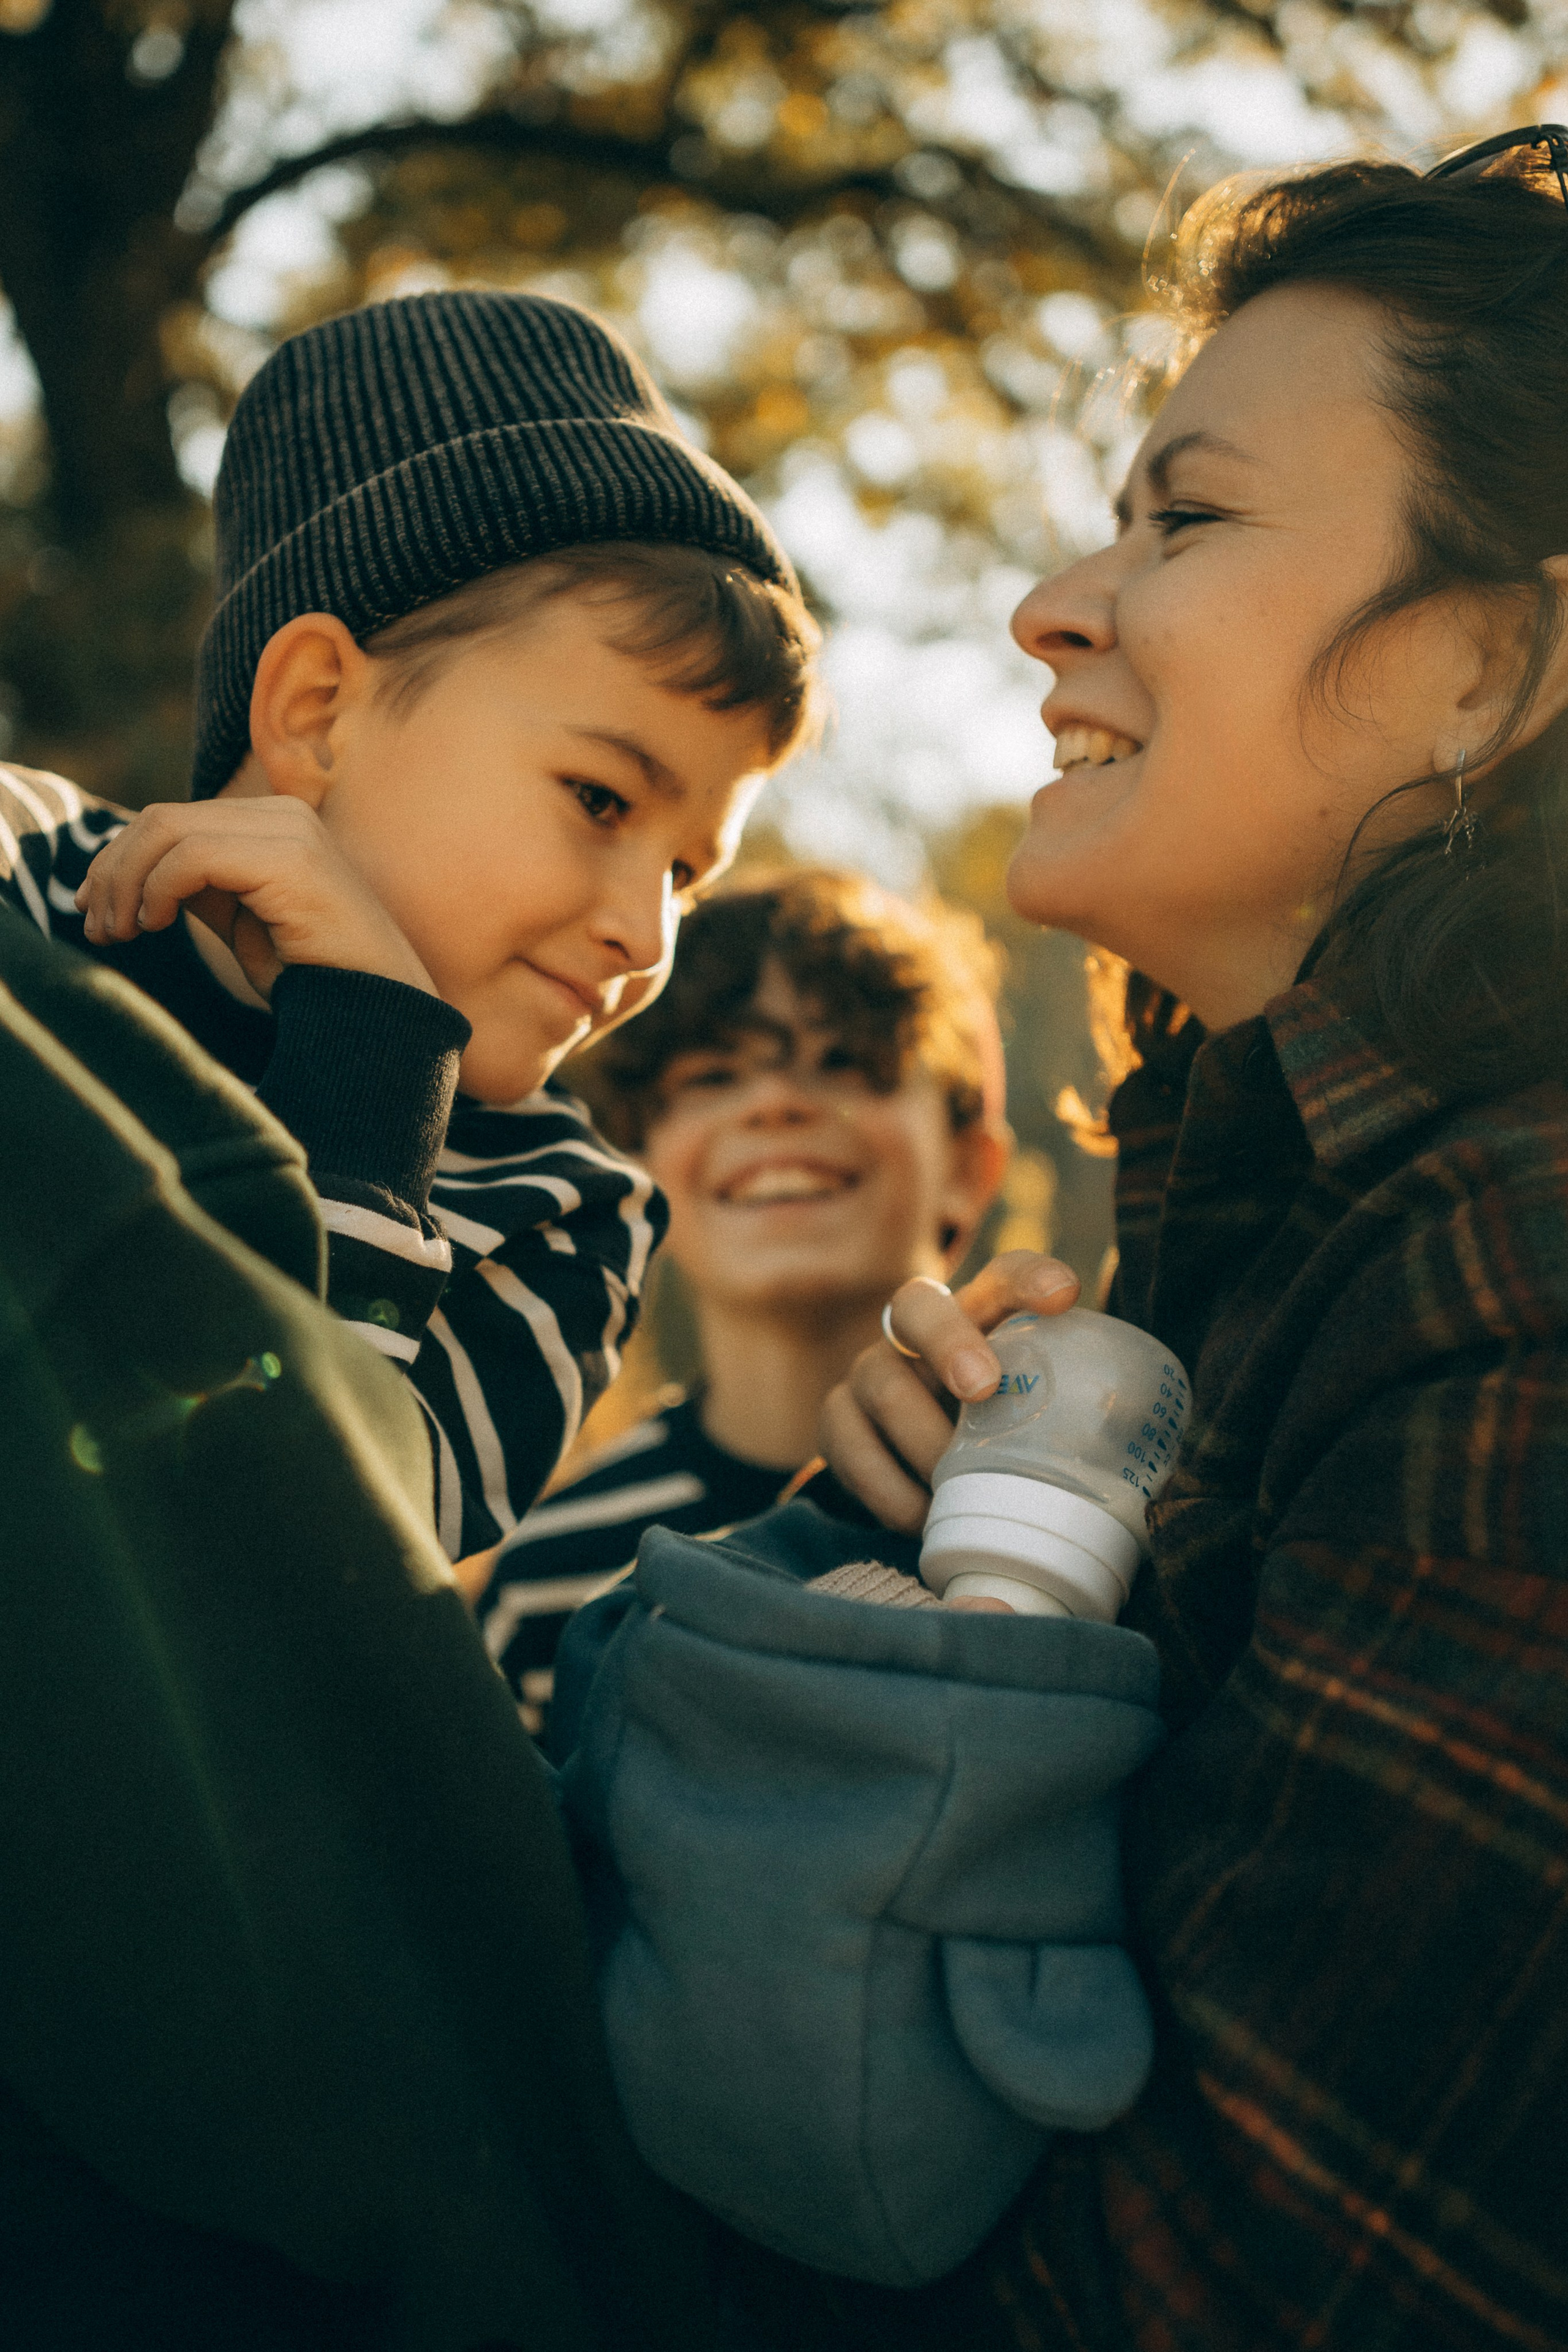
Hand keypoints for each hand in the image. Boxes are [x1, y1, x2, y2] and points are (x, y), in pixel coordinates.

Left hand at [75, 796, 435, 1003]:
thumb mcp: (240, 921)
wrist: (377, 1008)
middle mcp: (280, 815)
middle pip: (160, 819)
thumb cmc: (312, 975)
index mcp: (271, 824)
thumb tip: (125, 878)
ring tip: (117, 933)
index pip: (171, 820)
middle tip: (95, 926)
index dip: (118, 860)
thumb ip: (197, 888)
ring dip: (125, 883)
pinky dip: (157, 890)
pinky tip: (153, 926)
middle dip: (112, 871)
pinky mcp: (288, 858)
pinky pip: (192, 856)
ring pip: (168, 830)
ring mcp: (287, 831)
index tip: (92, 910)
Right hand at [819, 1253, 1079, 1532]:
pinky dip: (883, 1483)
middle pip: (917, 1303)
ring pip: (878, 1378)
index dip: (1032, 1277)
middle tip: (980, 1389)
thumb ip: (1086, 1426)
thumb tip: (1158, 1481)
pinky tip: (918, 1514)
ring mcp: (873, 1371)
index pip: (1007, 1274)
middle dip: (948, 1340)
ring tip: (952, 1481)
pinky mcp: (838, 1419)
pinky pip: (844, 1441)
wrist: (924, 1468)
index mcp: (986, 1317)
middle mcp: (922, 1331)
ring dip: (918, 1435)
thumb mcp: (1048, 1420)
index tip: (1066, 1297)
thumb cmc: (1009, 1441)